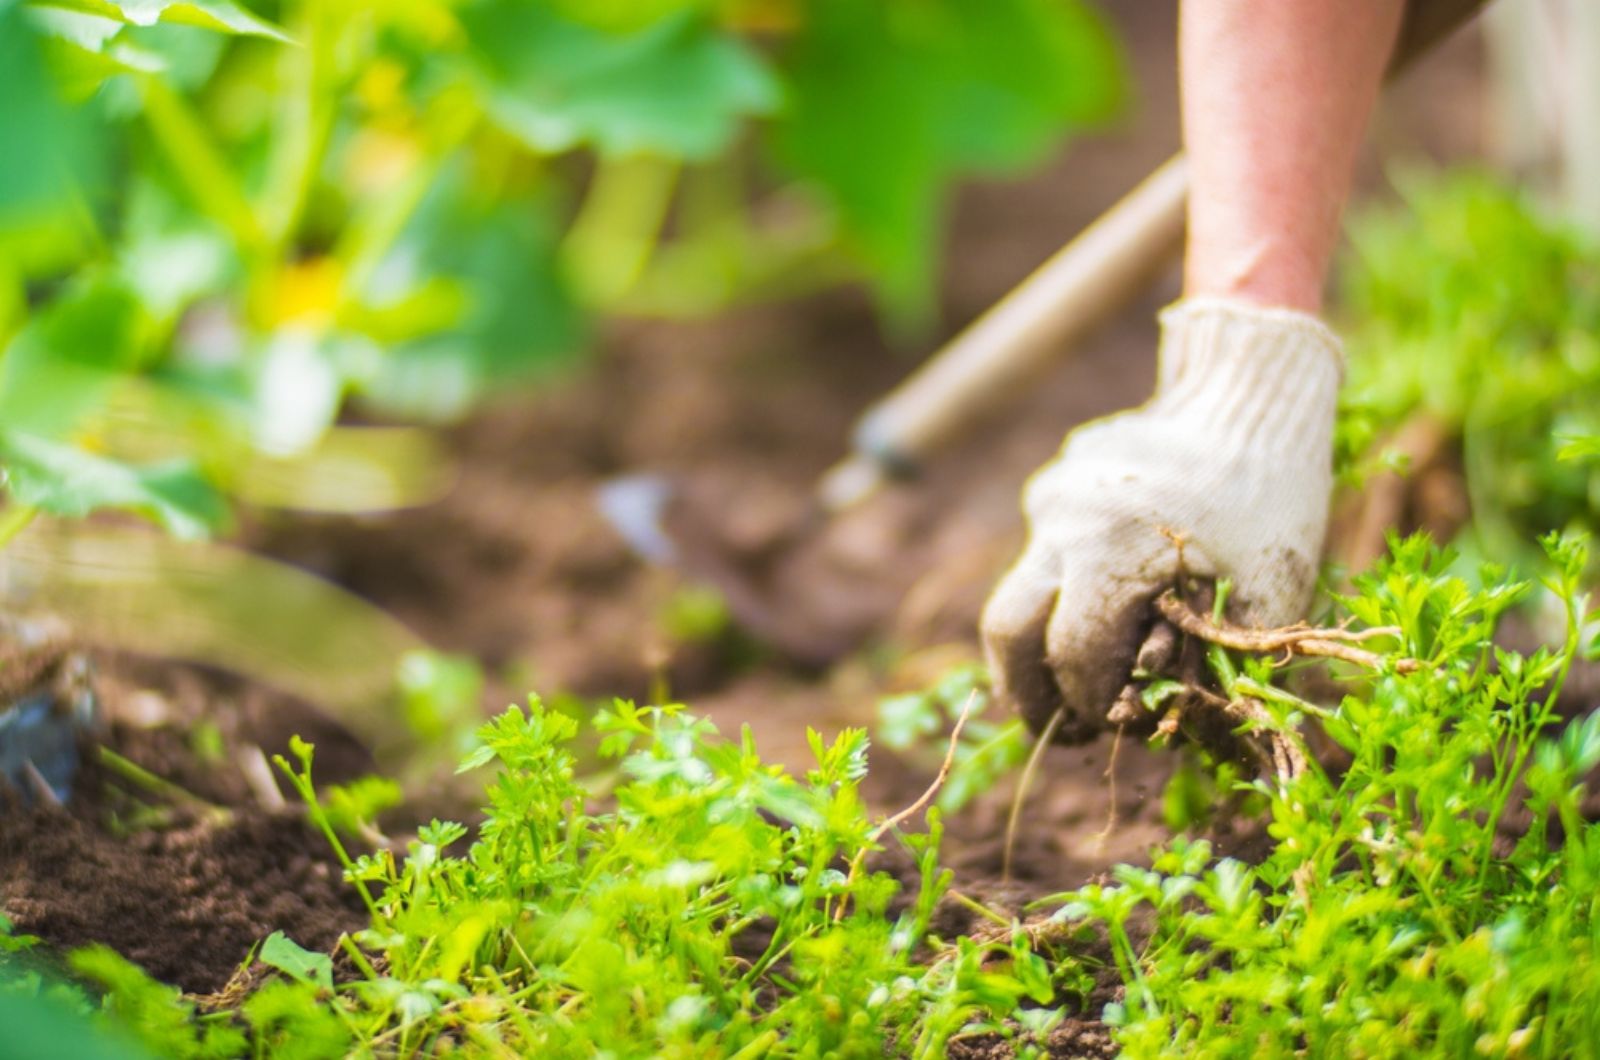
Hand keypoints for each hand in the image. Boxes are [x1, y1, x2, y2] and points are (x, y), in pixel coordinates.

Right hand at [980, 298, 1342, 740]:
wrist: (1249, 389)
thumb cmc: (1272, 493)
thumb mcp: (1272, 590)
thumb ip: (1222, 666)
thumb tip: (1171, 726)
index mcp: (1111, 553)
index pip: (1072, 657)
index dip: (1087, 706)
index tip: (1108, 728)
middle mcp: (1063, 525)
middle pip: (1007, 629)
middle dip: (1024, 691)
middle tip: (1056, 729)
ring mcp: (1051, 499)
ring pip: (1017, 589)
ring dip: (1038, 643)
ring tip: (1070, 680)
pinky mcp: (1055, 481)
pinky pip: (1044, 548)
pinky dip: (1065, 585)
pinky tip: (1112, 589)